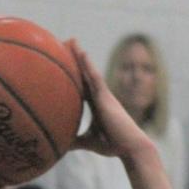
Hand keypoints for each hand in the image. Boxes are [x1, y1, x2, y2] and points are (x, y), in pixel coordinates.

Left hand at [67, 40, 153, 161]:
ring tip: (71, 41)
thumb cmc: (112, 145)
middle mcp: (99, 96)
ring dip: (80, 56)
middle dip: (76, 59)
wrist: (129, 146)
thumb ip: (74, 141)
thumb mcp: (88, 142)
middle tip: (65, 43)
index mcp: (95, 104)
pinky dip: (88, 66)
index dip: (73, 74)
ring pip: (89, 71)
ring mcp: (103, 95)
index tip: (64, 63)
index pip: (81, 86)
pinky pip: (95, 78)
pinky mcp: (106, 97)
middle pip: (84, 74)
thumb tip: (59, 146)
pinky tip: (82, 54)